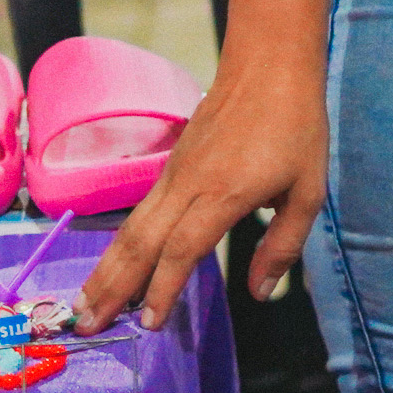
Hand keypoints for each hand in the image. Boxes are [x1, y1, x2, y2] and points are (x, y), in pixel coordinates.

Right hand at [75, 62, 327, 333]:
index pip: (182, 249)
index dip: (162, 289)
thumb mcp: (308, 190)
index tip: (147, 324)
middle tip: (84, 326)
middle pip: (141, 242)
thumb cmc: (296, 128)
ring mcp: (174, 174)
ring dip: (105, 269)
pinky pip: (138, 213)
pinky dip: (119, 245)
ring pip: (131, 227)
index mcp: (224, 193)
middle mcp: (188, 185)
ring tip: (83, 305)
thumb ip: (284, 245)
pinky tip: (113, 265)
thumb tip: (259, 294)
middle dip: (112, 288)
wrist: (268, 66)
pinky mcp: (171, 167)